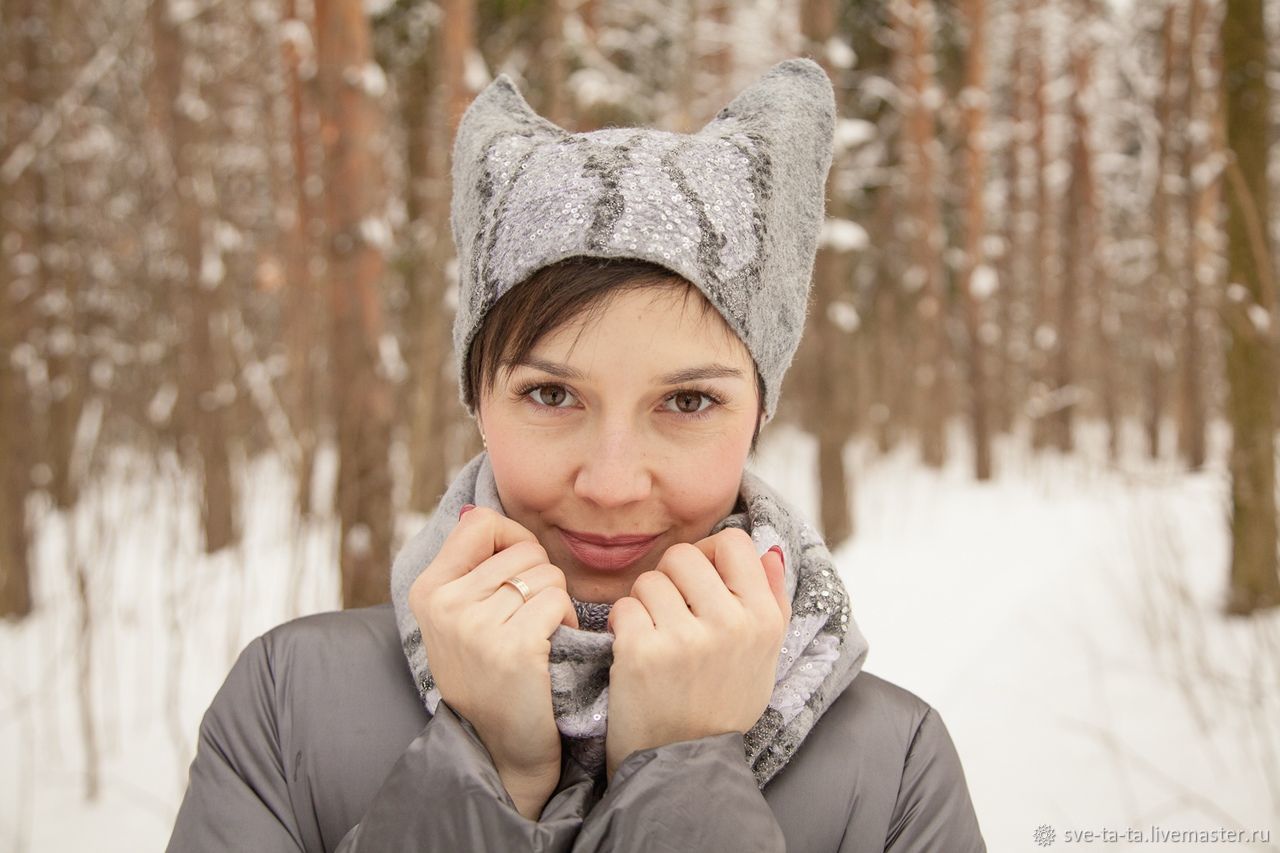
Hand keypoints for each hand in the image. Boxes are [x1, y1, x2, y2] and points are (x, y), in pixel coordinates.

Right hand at [408, 506, 578, 815]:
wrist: (503, 748)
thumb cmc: (491, 676)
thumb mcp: (459, 619)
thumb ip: (468, 568)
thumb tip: (478, 511)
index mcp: (428, 590)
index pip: (480, 522)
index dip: (512, 539)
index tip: (518, 571)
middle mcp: (445, 604)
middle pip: (522, 549)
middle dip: (541, 578)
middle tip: (530, 619)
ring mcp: (476, 626)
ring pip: (546, 574)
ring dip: (557, 602)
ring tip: (540, 636)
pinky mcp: (513, 646)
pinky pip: (558, 600)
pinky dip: (568, 620)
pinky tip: (554, 646)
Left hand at [603, 527, 790, 782]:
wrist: (684, 764)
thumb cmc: (723, 706)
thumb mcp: (764, 657)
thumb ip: (772, 600)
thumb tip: (767, 551)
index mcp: (764, 619)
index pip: (735, 542)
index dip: (709, 552)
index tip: (700, 576)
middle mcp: (730, 624)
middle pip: (684, 555)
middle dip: (670, 579)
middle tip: (671, 611)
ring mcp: (685, 638)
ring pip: (649, 580)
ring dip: (645, 605)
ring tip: (656, 637)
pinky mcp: (642, 652)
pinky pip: (624, 607)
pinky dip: (623, 626)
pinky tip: (636, 651)